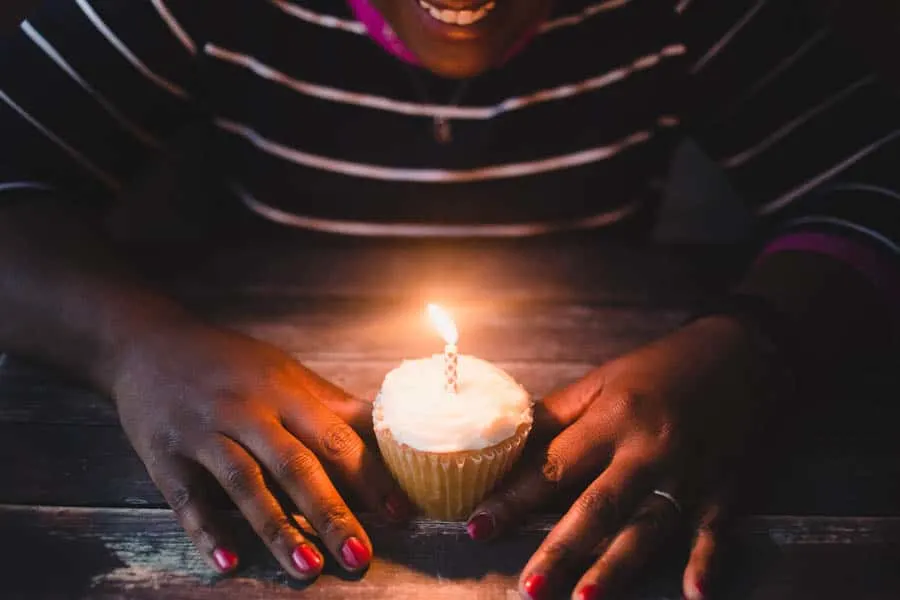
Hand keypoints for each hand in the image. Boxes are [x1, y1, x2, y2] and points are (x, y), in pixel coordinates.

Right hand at [111, 319, 409, 578]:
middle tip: (359, 556)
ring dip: (277, 528)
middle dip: (330, 512)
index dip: (369, 477)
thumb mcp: (281, 372)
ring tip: (308, 568)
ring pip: (245, 483)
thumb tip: (386, 428)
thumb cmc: (228, 364)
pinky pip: (188, 499)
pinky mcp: (164, 455)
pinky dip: (208, 532)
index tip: (400, 514)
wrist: (145, 344)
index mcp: (282, 390)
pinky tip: (229, 563)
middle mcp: (245, 410)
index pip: (334, 437)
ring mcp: (202, 432)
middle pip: (294, 464)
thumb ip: (329, 404)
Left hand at [468, 316, 783, 599]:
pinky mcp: (725, 489)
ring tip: (584, 598)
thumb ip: (557, 414)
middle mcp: (647, 449)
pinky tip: (693, 594)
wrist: (741, 355)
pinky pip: (714, 531)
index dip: (514, 499)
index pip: (553, 466)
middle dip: (561, 548)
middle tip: (530, 587)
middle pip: (598, 506)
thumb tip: (510, 442)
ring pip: (647, 526)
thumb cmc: (659, 369)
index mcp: (611, 418)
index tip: (479, 527)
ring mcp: (688, 473)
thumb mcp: (603, 380)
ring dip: (616, 566)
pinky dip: (706, 562)